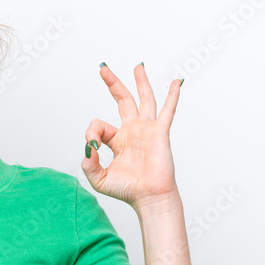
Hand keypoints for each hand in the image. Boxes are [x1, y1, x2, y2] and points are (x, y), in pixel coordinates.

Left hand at [81, 63, 181, 208]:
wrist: (148, 198)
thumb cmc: (127, 191)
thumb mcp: (99, 179)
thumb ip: (88, 163)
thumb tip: (88, 147)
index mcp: (118, 140)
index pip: (99, 125)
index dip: (92, 132)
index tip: (92, 146)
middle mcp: (133, 132)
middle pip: (123, 100)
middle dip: (113, 83)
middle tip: (103, 68)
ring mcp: (147, 130)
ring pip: (144, 99)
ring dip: (140, 82)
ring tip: (138, 66)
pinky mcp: (160, 133)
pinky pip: (167, 111)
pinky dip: (172, 96)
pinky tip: (177, 82)